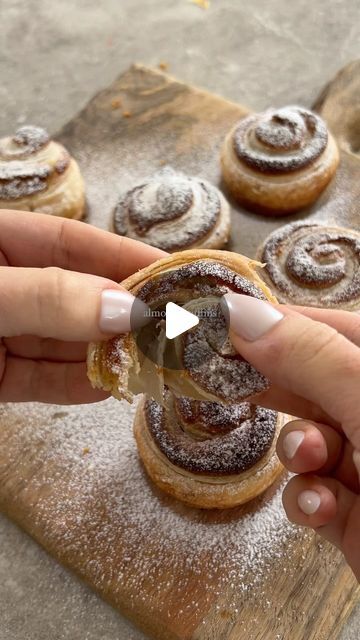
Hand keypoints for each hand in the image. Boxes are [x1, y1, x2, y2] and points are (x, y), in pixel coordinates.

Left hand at [0, 210, 164, 403]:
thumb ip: (50, 297)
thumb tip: (125, 309)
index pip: (70, 242)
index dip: (122, 256)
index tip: (172, 273)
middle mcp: (7, 286)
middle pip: (75, 294)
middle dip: (121, 312)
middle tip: (173, 326)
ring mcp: (1, 332)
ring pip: (64, 341)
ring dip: (105, 353)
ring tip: (152, 362)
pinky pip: (41, 378)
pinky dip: (74, 384)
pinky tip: (107, 387)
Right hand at [225, 293, 359, 579]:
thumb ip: (313, 357)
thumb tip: (246, 314)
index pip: (332, 328)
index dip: (280, 324)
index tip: (226, 324)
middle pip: (312, 383)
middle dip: (277, 389)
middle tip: (228, 379)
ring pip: (304, 439)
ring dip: (299, 451)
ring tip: (311, 460)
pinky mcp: (352, 510)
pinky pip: (308, 491)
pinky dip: (306, 498)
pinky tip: (321, 505)